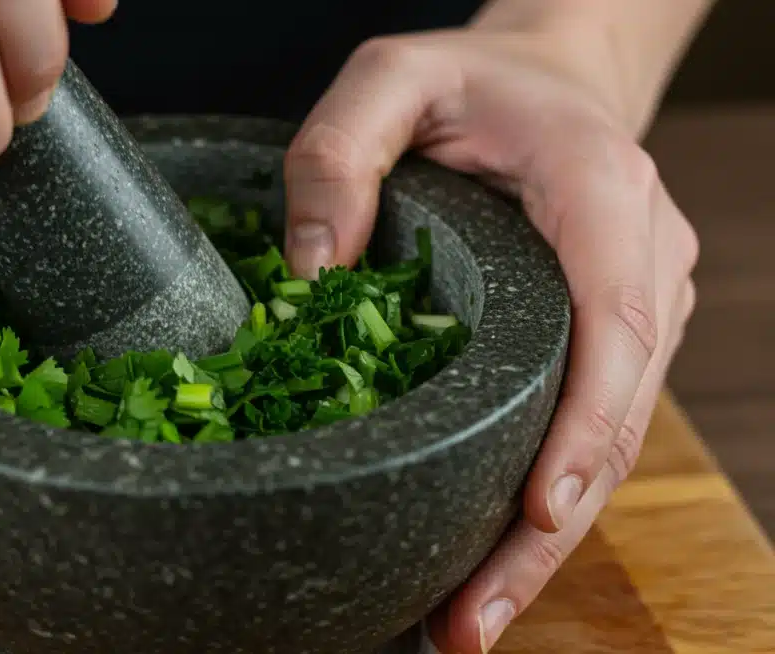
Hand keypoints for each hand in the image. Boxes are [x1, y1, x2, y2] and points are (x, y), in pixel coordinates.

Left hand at [284, 27, 698, 652]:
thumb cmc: (471, 78)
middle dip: (548, 530)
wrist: (548, 78)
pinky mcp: (616, 333)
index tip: (536, 513)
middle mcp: (642, 256)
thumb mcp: (388, 75)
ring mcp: (641, 302)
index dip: (583, 427)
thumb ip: (340, 154)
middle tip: (467, 620)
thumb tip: (309, 280)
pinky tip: (491, 562)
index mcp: (600, 190)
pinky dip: (547, 501)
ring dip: (546, 542)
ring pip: (610, 441)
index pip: (612, 322)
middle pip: (616, 414)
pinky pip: (592, 427)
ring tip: (466, 622)